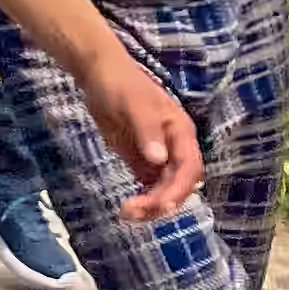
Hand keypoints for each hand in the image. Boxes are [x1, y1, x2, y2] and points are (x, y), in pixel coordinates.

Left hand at [70, 35, 204, 221]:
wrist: (99, 75)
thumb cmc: (120, 85)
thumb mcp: (133, 104)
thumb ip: (147, 130)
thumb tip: (159, 159)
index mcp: (181, 132)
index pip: (190, 168)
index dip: (179, 189)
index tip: (162, 204)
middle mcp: (176, 148)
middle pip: (179, 184)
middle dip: (162, 202)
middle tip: (135, 212)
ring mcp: (160, 156)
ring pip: (165, 190)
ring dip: (151, 206)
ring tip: (127, 214)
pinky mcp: (143, 162)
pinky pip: (150, 188)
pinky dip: (143, 201)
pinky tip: (129, 209)